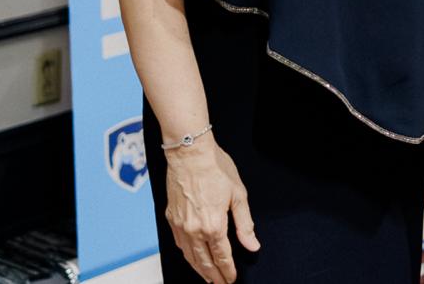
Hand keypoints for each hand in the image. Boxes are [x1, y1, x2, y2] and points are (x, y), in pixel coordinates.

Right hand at [163, 136, 259, 283]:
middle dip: (214, 276)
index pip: (222, 257)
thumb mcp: (239, 195)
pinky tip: (191, 257)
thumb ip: (245, 224)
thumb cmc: (216, 169)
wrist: (190, 154)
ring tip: (207, 277)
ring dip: (199, 269)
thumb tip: (252, 245)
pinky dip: (186, 255)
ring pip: (189, 256)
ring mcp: (180, 226)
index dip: (227, 271)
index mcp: (213, 226)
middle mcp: (194, 230)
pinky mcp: (171, 219)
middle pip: (204, 261)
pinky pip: (179, 244)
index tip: (231, 278)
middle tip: (220, 283)